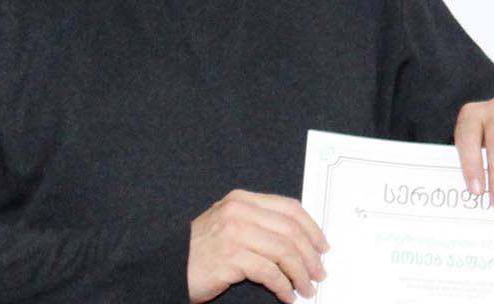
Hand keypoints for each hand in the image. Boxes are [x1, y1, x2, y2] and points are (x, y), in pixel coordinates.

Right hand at [187, 189, 328, 302]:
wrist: (170, 265)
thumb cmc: (203, 249)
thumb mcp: (230, 224)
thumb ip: (259, 223)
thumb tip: (299, 241)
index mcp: (242, 200)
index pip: (289, 208)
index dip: (312, 228)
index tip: (323, 247)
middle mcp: (239, 212)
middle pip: (290, 231)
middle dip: (310, 256)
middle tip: (319, 274)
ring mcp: (233, 233)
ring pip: (283, 251)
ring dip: (301, 274)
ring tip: (307, 289)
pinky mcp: (230, 257)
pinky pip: (269, 272)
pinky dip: (283, 286)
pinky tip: (286, 295)